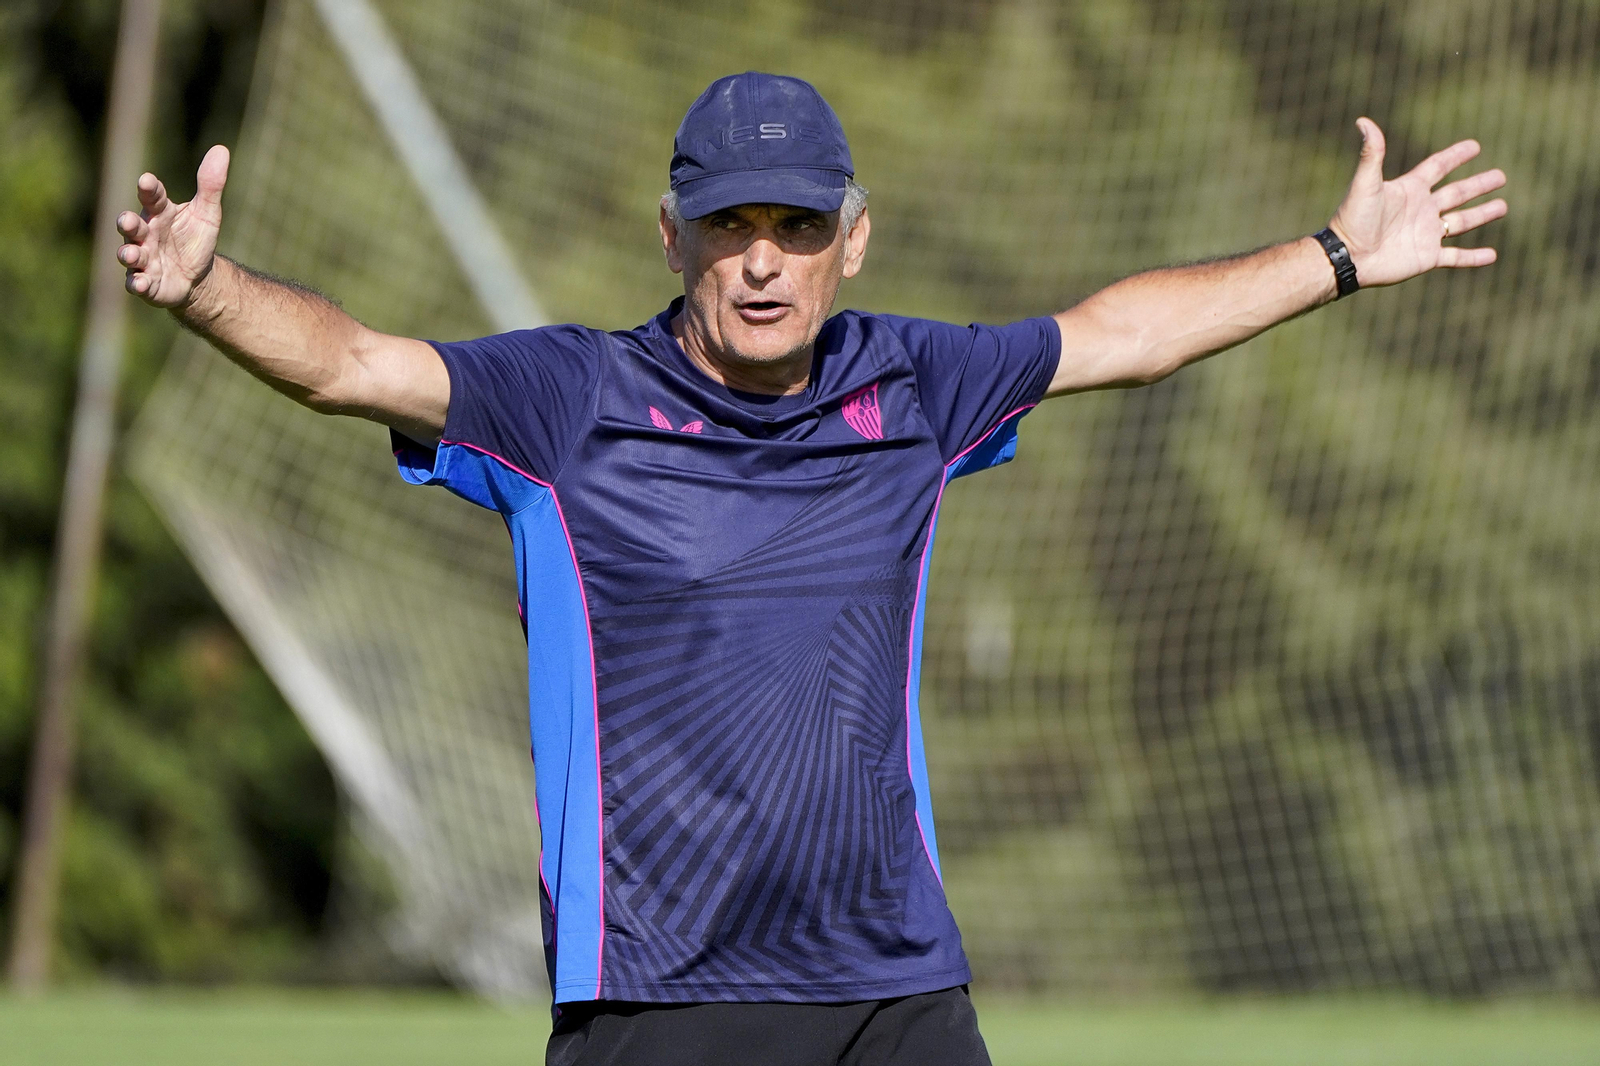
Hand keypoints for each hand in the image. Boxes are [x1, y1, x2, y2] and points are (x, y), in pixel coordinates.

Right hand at [117, 144, 229, 308]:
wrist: (196, 277)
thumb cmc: (195, 239)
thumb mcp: (207, 213)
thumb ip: (211, 185)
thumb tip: (221, 150)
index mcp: (159, 213)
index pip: (152, 196)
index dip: (149, 189)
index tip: (147, 181)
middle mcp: (145, 234)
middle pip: (131, 225)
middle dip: (127, 223)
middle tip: (127, 221)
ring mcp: (142, 259)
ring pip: (129, 254)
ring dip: (128, 253)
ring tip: (132, 253)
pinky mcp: (146, 283)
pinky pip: (136, 283)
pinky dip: (137, 283)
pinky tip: (140, 283)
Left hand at [1327, 118, 1505, 287]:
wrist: (1348, 257)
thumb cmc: (1354, 219)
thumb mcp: (1365, 183)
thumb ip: (1372, 153)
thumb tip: (1363, 121)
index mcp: (1409, 190)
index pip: (1437, 168)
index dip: (1455, 156)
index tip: (1475, 146)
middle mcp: (1421, 210)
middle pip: (1457, 193)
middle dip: (1478, 185)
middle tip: (1501, 176)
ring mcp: (1425, 234)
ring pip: (1461, 222)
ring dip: (1482, 214)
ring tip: (1503, 206)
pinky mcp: (1426, 257)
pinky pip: (1456, 257)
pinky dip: (1473, 257)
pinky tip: (1491, 255)